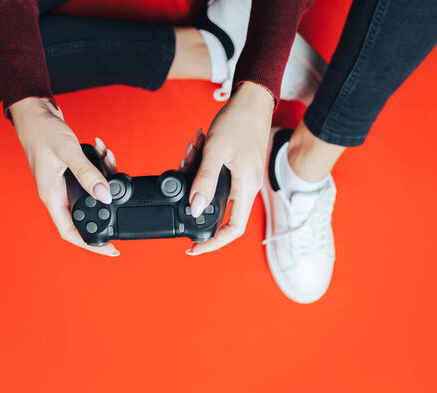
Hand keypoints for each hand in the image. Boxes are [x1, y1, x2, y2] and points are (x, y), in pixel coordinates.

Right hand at [10, 97, 119, 255]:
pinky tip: (103, 151)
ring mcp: (63, 184)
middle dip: (105, 211)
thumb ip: (87, 173)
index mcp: (52, 196)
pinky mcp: (68, 172)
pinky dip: (100, 166)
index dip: (91, 245)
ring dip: (105, 181)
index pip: (70, 232)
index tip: (110, 250)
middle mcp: (57, 194)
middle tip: (122, 207)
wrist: (33, 111)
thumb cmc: (42, 131)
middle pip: (84, 217)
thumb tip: (105, 195)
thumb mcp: (68, 152)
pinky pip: (89, 177)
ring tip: (112, 163)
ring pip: (90, 194)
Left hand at [182, 82, 273, 254]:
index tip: (194, 248)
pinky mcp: (236, 168)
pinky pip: (214, 176)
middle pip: (217, 209)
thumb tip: (196, 208)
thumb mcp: (216, 151)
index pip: (233, 229)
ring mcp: (242, 178)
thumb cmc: (239, 123)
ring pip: (212, 190)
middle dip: (195, 197)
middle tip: (184, 173)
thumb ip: (204, 181)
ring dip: (196, 176)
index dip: (214, 243)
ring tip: (190, 154)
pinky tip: (196, 148)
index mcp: (246, 188)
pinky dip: (201, 165)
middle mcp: (246, 187)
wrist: (252, 101)